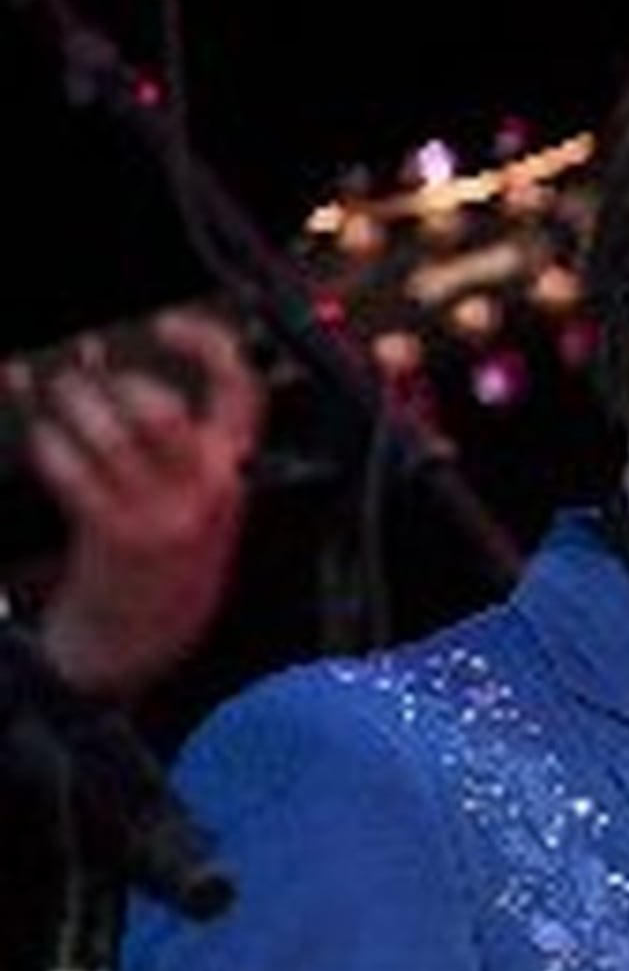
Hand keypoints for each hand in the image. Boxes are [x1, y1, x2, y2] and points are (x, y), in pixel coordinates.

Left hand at [7, 305, 261, 696]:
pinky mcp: (112, 535)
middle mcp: (203, 492)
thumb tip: (127, 374)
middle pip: (162, 407)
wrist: (139, 644)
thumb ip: (184, 450)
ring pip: (111, 432)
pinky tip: (42, 438)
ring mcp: (159, 514)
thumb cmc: (159, 570)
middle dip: (113, 383)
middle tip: (88, 380)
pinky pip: (73, 470)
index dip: (210, 347)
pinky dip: (49, 444)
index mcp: (232, 477)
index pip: (243, 396)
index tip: (171, 326)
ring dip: (70, 406)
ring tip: (53, 400)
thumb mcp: (199, 508)